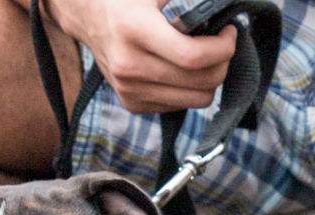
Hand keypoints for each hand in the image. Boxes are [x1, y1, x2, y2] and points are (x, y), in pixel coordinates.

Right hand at [44, 0, 236, 112]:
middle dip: (222, 63)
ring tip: (204, 56)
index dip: (223, 48)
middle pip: (200, 83)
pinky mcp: (131, 103)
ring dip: (209, 79)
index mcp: (135, 30)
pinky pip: (179, 105)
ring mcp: (130, 90)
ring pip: (195, 100)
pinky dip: (189, 88)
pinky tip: (181, 68)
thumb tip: (222, 8)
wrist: (86, 14)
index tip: (229, 32)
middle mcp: (130, 66)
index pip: (194, 57)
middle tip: (222, 43)